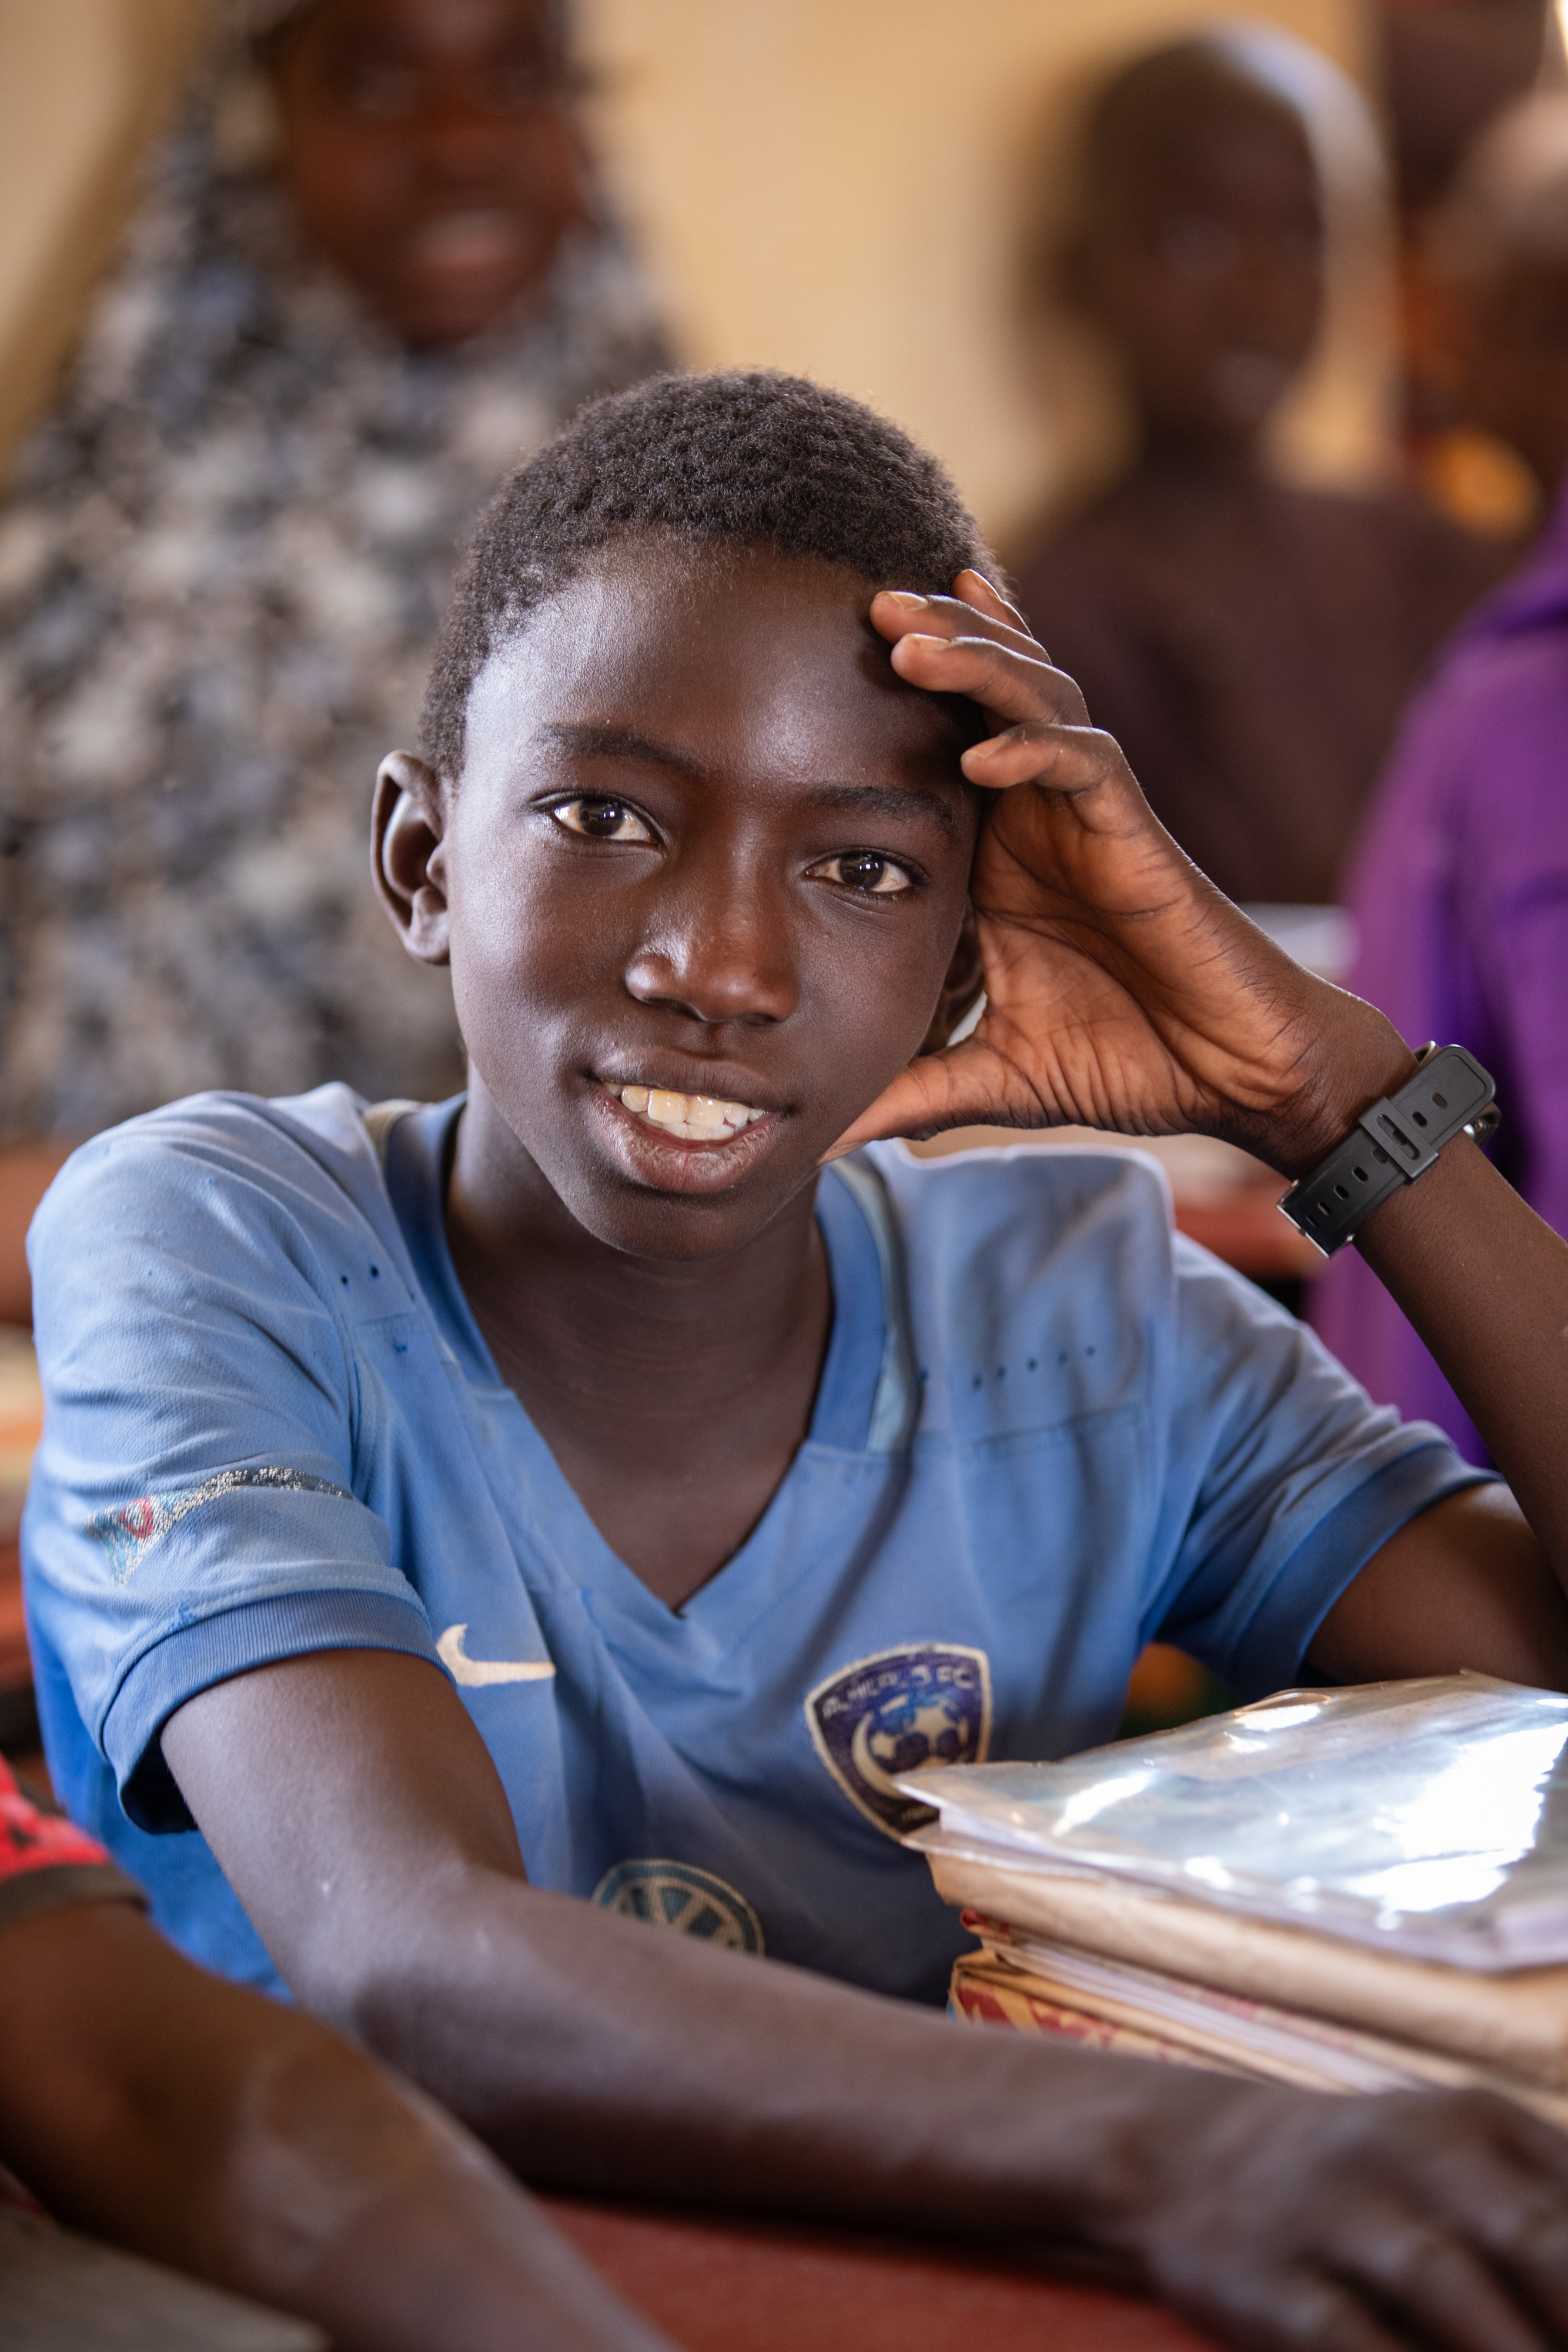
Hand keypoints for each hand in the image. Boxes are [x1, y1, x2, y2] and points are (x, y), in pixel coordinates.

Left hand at [830, 573, 1408, 1177]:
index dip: (903, 696)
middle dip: (934, 642)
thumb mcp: (994, 1079)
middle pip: (988, 698)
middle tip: (864, 599)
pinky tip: (986, 749)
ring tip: (912, 637)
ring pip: (1038, 705)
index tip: (824, 657)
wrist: (1236, 1079)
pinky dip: (1037, 751)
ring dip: (979, 666)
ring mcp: (1093, 822)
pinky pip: (1088, 767)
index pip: (946, 747)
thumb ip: (913, 1091)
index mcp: (1004, 859)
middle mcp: (1044, 822)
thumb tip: (825, 1137)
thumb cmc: (1133, 1064)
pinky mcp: (1139, 838)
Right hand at [1116, 2076, 1567, 2351]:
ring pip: (1445, 2286)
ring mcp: (1336, 2213)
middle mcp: (1411, 2152)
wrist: (1181, 2152)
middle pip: (1534, 2238)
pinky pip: (1347, 2341)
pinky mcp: (1273, 2283)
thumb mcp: (1461, 2152)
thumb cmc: (1363, 2176)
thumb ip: (1545, 2200)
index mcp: (1477, 2120)